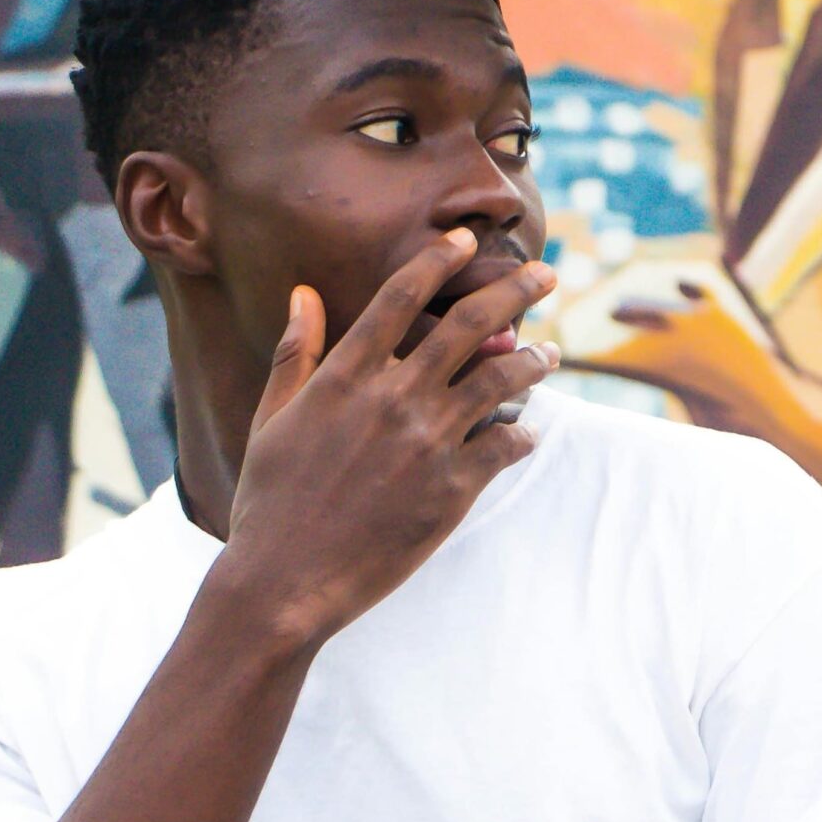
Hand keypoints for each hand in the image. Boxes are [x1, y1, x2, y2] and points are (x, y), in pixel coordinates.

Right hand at [216, 230, 559, 650]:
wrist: (283, 582)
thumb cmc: (270, 501)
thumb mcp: (272, 419)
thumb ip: (295, 353)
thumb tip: (302, 293)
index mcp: (344, 377)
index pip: (400, 297)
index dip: (438, 260)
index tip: (467, 240)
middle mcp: (392, 398)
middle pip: (470, 325)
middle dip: (516, 291)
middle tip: (548, 275)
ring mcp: (427, 442)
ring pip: (502, 380)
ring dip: (535, 360)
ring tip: (551, 354)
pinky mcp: (453, 488)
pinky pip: (508, 445)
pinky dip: (525, 434)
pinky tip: (530, 433)